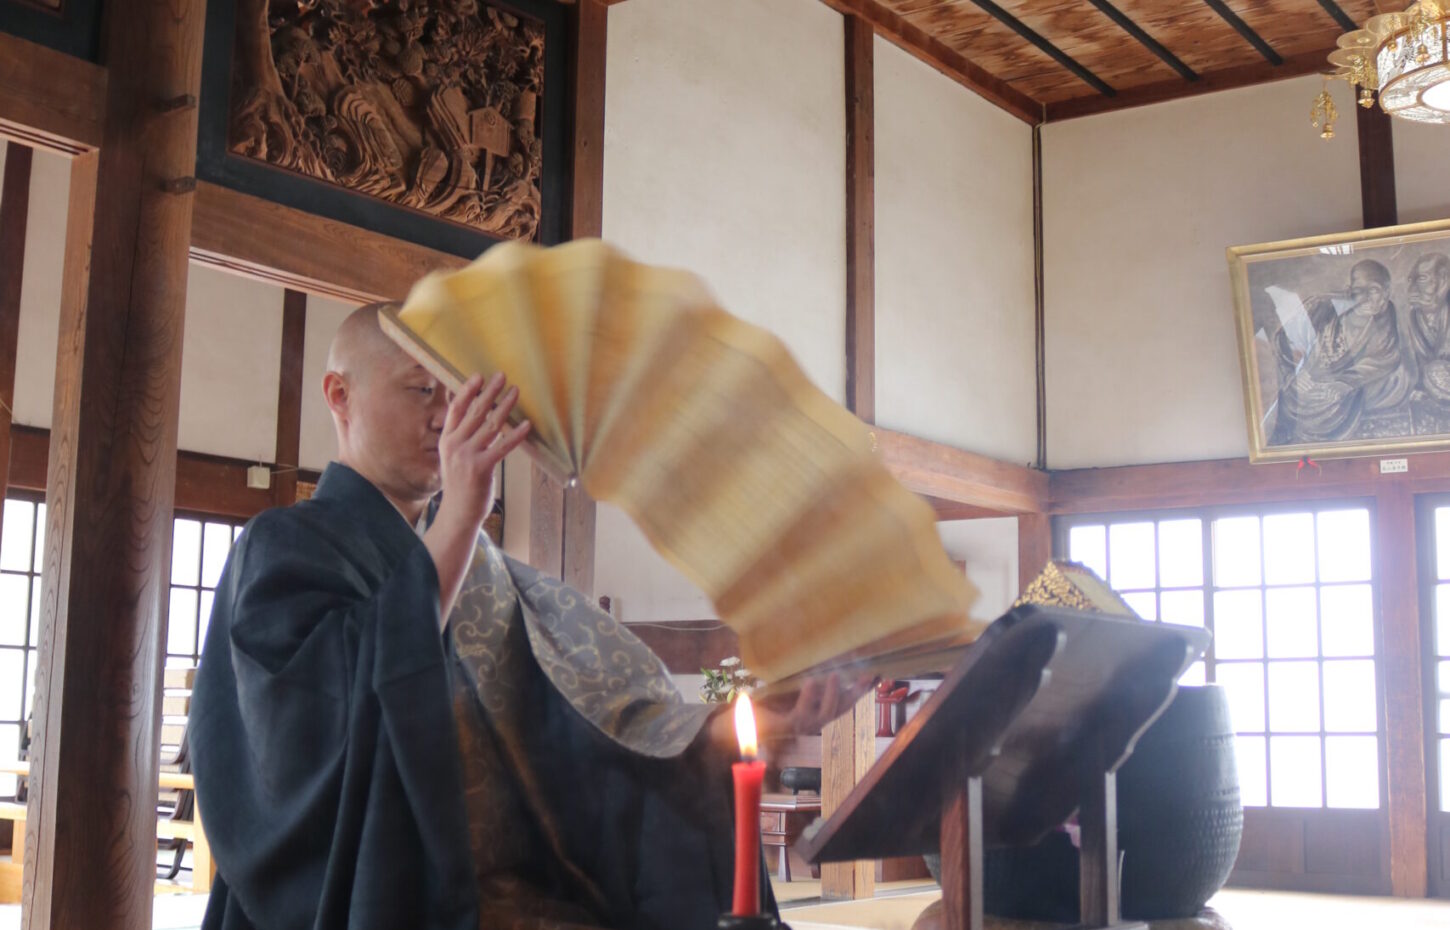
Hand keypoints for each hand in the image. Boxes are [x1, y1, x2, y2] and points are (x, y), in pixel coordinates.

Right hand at [438, 372, 530, 524]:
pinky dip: (516, 435)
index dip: (467, 391)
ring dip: (505, 406)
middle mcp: (455, 445)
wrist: (458, 512)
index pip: (456, 409)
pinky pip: (502, 447)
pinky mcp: (482, 468)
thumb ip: (463, 438)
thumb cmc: (460, 484)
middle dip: (489, 392)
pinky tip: (526, 425)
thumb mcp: (453, 457)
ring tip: (515, 392)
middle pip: (475, 412)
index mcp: (446, 440)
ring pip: (490, 425)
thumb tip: (479, 417)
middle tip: (502, 376)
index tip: (478, 376)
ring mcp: (467, 456)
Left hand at [755, 673, 874, 739]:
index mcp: (816, 711)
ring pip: (825, 713)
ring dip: (831, 694)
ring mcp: (802, 726)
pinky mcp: (787, 726)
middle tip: (866, 676)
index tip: (874, 676)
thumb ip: (805, 676)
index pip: (843, 701)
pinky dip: (808, 697)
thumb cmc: (766, 700)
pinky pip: (802, 712)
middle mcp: (813, 721)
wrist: (743, 718)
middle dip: (855, 693)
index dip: (859, 690)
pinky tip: (811, 681)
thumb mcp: (788, 684)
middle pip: (841, 709)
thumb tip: (819, 651)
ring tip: (834, 675)